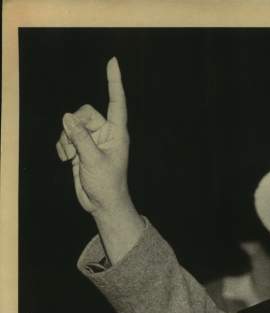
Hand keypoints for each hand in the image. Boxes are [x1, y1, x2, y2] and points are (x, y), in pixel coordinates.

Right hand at [56, 57, 130, 215]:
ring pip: (71, 125)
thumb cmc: (107, 184)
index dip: (114, 82)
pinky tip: (66, 159)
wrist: (102, 204)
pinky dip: (62, 146)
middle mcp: (106, 133)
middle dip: (74, 128)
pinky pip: (65, 136)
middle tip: (74, 148)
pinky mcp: (81, 147)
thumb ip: (80, 137)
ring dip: (66, 140)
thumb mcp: (93, 160)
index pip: (117, 102)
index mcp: (117, 133)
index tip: (113, 62)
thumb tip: (67, 117)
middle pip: (84, 113)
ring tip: (71, 157)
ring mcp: (92, 139)